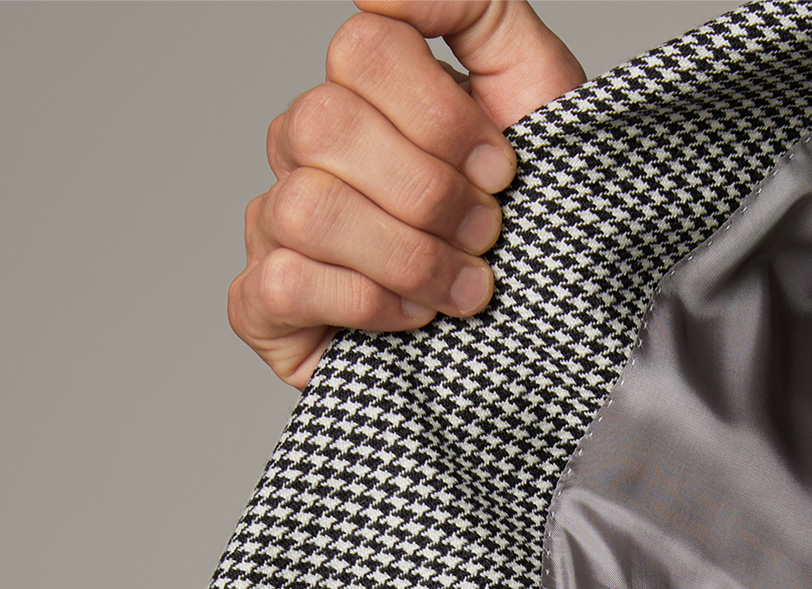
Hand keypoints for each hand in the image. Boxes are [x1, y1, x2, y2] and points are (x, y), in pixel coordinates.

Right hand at [230, 0, 583, 387]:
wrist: (547, 332)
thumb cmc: (536, 215)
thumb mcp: (533, 86)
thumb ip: (472, 6)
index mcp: (363, 87)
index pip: (362, 48)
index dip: (440, 115)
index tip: (501, 167)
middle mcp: (307, 146)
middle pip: (326, 125)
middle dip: (429, 194)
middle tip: (486, 235)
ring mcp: (276, 222)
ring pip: (308, 208)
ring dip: (406, 257)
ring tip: (463, 288)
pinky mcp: (264, 305)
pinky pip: (282, 282)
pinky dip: (365, 305)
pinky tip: (413, 320)